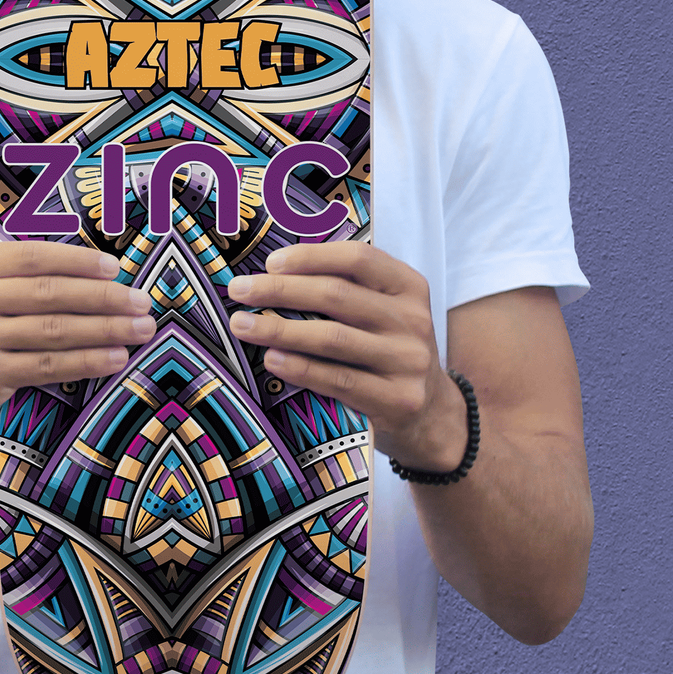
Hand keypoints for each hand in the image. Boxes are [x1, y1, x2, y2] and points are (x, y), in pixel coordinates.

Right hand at [0, 242, 152, 454]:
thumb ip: (18, 278)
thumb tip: (98, 269)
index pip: (30, 256)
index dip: (77, 261)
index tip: (115, 268)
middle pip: (47, 292)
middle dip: (102, 297)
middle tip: (142, 301)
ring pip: (52, 329)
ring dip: (105, 328)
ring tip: (141, 329)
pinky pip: (47, 364)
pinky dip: (88, 361)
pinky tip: (116, 358)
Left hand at [227, 243, 466, 471]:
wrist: (432, 415)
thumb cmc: (390, 352)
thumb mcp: (386, 313)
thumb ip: (348, 289)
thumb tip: (274, 272)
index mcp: (409, 287)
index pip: (358, 260)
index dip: (311, 257)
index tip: (270, 263)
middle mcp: (412, 320)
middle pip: (336, 296)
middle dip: (280, 290)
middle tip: (240, 290)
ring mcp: (407, 362)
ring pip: (332, 338)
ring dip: (279, 329)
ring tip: (242, 325)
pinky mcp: (396, 400)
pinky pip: (337, 380)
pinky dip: (299, 368)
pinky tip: (271, 359)